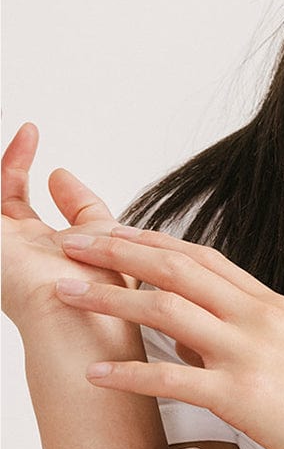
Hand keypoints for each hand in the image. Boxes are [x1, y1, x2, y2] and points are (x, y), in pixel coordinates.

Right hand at [2, 122, 131, 330]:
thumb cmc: (107, 288)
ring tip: (25, 135)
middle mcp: (21, 249)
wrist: (86, 317)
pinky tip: (16, 149)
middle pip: (8, 199)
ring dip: (8, 166)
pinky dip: (5, 174)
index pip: (27, 207)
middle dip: (16, 162)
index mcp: (46, 250)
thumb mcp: (104, 233)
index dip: (38, 179)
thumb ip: (82, 206)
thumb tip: (59, 174)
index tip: (56, 168)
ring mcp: (4, 247)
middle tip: (31, 131)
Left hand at [53, 227, 283, 448]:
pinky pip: (172, 379)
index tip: (114, 232)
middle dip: (119, 252)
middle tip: (73, 241)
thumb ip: (243, 336)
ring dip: (110, 299)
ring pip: (167, 310)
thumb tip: (188, 339)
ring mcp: (249, 352)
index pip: (203, 257)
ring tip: (65, 292)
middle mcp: (257, 316)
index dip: (153, 241)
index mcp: (269, 304)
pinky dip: (128, 375)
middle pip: (177, 269)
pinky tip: (94, 374)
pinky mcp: (242, 395)